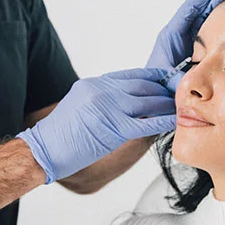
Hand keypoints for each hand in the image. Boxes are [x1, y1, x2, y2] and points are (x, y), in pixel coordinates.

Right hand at [16, 68, 175, 183]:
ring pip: (146, 103)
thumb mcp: (80, 104)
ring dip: (165, 105)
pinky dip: (162, 121)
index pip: (132, 76)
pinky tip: (174, 121)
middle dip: (163, 90)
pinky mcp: (112, 128)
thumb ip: (103, 99)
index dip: (153, 77)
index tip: (166, 79)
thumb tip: (126, 102)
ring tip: (179, 106)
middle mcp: (102, 91)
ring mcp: (107, 108)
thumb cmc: (60, 134)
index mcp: (95, 84)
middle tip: (179, 93)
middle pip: (142, 87)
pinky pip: (144, 123)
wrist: (44, 149)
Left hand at [145, 0, 222, 91]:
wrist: (157, 100)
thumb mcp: (168, 78)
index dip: (198, 1)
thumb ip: (180, 77)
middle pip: (198, 15)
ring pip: (204, 25)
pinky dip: (217, 30)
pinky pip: (208, 38)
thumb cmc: (159, 87)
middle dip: (210, 5)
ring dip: (215, 15)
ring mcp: (189, 45)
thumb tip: (191, 77)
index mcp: (170, 38)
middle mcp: (180, 38)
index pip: (186, 13)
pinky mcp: (197, 53)